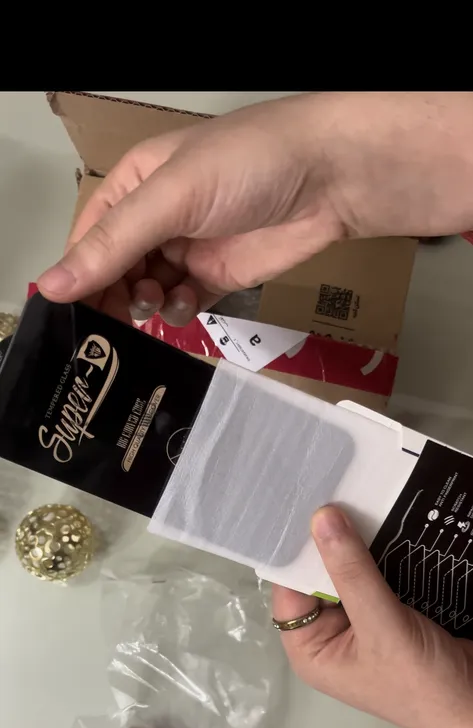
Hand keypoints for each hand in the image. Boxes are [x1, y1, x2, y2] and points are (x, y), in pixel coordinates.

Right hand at [37, 92, 472, 325]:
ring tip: (153, 301)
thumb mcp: (169, 198)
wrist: (330, 177)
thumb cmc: (247, 166)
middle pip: (114, 270)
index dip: (78, 275)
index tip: (70, 313)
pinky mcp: (219, 276)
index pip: (89, 238)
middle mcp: (157, 216)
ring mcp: (188, 248)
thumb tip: (49, 287)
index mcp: (134, 184)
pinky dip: (179, 310)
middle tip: (113, 320)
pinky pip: (182, 303)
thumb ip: (112, 245)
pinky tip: (187, 303)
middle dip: (112, 295)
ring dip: (144, 304)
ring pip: (146, 292)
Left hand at [273, 506, 472, 727]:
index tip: (305, 503)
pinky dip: (379, 553)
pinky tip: (382, 521)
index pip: (289, 589)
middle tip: (332, 489)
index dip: (296, 550)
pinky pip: (376, 577)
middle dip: (328, 541)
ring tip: (355, 496)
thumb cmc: (421, 682)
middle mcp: (328, 637)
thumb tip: (321, 517)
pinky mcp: (390, 615)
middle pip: (317, 577)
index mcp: (310, 650)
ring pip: (348, 573)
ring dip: (356, 543)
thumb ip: (351, 572)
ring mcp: (360, 626)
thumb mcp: (382, 626)